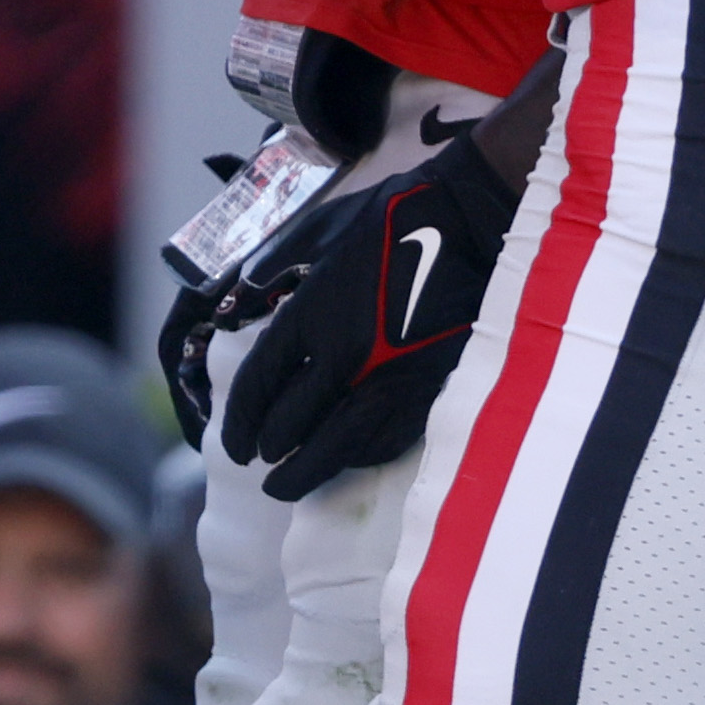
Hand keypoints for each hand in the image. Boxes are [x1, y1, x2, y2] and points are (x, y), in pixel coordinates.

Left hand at [220, 131, 522, 498]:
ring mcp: (387, 379)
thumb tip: (248, 290)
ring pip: (335, 447)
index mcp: (311, 314)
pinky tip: (344, 460)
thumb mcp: (322, 228)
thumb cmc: (395, 218)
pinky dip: (356, 458)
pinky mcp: (427, 391)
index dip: (240, 421)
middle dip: (268, 449)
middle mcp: (343, 356)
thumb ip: (280, 263)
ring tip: (286, 486)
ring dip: (305, 473)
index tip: (234, 444)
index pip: (259, 384)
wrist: (470, 222)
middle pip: (290, 425)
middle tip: (258, 463)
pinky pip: (382, 442)